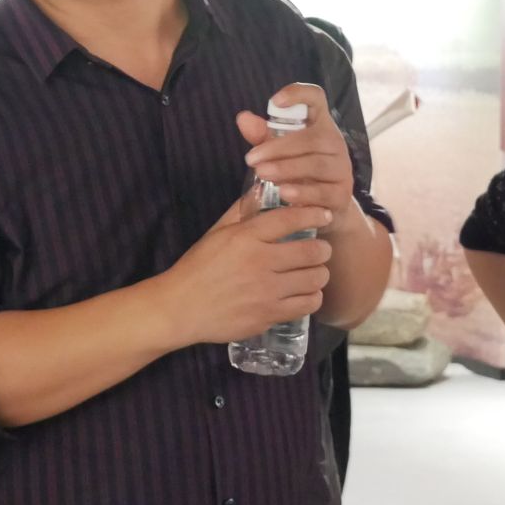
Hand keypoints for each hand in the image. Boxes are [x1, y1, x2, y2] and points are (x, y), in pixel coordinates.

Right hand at [156, 192, 333, 348]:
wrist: (180, 308)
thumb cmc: (198, 268)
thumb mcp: (216, 233)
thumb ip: (242, 210)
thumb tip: (262, 189)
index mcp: (245, 237)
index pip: (290, 219)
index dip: (314, 214)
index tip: (323, 214)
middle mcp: (259, 262)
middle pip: (313, 251)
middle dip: (322, 248)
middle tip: (319, 250)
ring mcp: (266, 291)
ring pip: (315, 278)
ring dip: (318, 273)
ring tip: (312, 273)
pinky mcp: (269, 315)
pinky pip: (308, 304)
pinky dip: (311, 297)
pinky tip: (304, 293)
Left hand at [237, 83, 355, 232]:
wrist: (323, 208)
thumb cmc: (298, 172)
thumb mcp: (278, 152)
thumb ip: (262, 136)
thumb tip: (243, 118)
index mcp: (320, 125)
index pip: (316, 98)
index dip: (299, 94)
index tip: (275, 102)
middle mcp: (335, 143)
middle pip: (313, 138)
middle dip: (278, 148)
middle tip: (251, 158)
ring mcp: (342, 169)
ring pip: (317, 164)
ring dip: (286, 168)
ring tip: (262, 173)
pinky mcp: (341, 194)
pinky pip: (324, 191)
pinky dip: (303, 192)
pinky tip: (284, 193)